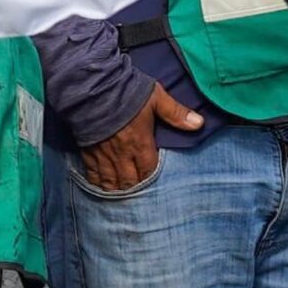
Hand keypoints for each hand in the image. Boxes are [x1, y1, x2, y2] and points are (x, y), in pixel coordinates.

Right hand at [78, 85, 202, 190]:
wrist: (92, 87)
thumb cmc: (126, 92)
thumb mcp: (156, 98)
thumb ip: (176, 113)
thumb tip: (199, 123)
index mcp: (140, 144)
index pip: (149, 172)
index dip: (153, 182)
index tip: (158, 189)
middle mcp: (122, 155)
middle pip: (130, 183)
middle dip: (136, 192)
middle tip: (141, 200)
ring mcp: (103, 155)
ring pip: (111, 183)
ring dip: (118, 192)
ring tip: (123, 200)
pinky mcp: (88, 152)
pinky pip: (93, 175)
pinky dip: (98, 185)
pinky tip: (102, 190)